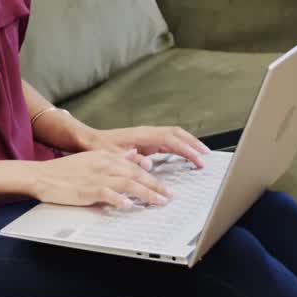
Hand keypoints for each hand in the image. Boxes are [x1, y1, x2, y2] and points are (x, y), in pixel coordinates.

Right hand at [29, 148, 172, 208]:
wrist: (42, 175)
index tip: (164, 187)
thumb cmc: (65, 171)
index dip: (152, 176)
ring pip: (127, 184)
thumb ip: (114, 157)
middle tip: (169, 196)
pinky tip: (129, 205)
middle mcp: (104, 165)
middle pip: (136, 175)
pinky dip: (119, 199)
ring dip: (146, 193)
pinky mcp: (87, 189)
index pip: (135, 167)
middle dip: (155, 186)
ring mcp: (96, 177)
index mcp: (105, 157)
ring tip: (159, 202)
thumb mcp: (92, 158)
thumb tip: (133, 154)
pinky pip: (107, 194)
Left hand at [88, 125, 210, 168]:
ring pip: (174, 136)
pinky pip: (168, 142)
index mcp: (142, 135)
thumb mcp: (113, 156)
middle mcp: (147, 133)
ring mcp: (148, 136)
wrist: (90, 140)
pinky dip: (180, 147)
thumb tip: (149, 164)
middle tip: (206, 155)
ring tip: (201, 155)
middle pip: (177, 133)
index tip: (198, 159)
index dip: (186, 149)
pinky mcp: (146, 141)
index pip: (171, 139)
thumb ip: (130, 160)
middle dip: (193, 143)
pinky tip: (185, 155)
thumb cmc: (100, 148)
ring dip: (188, 144)